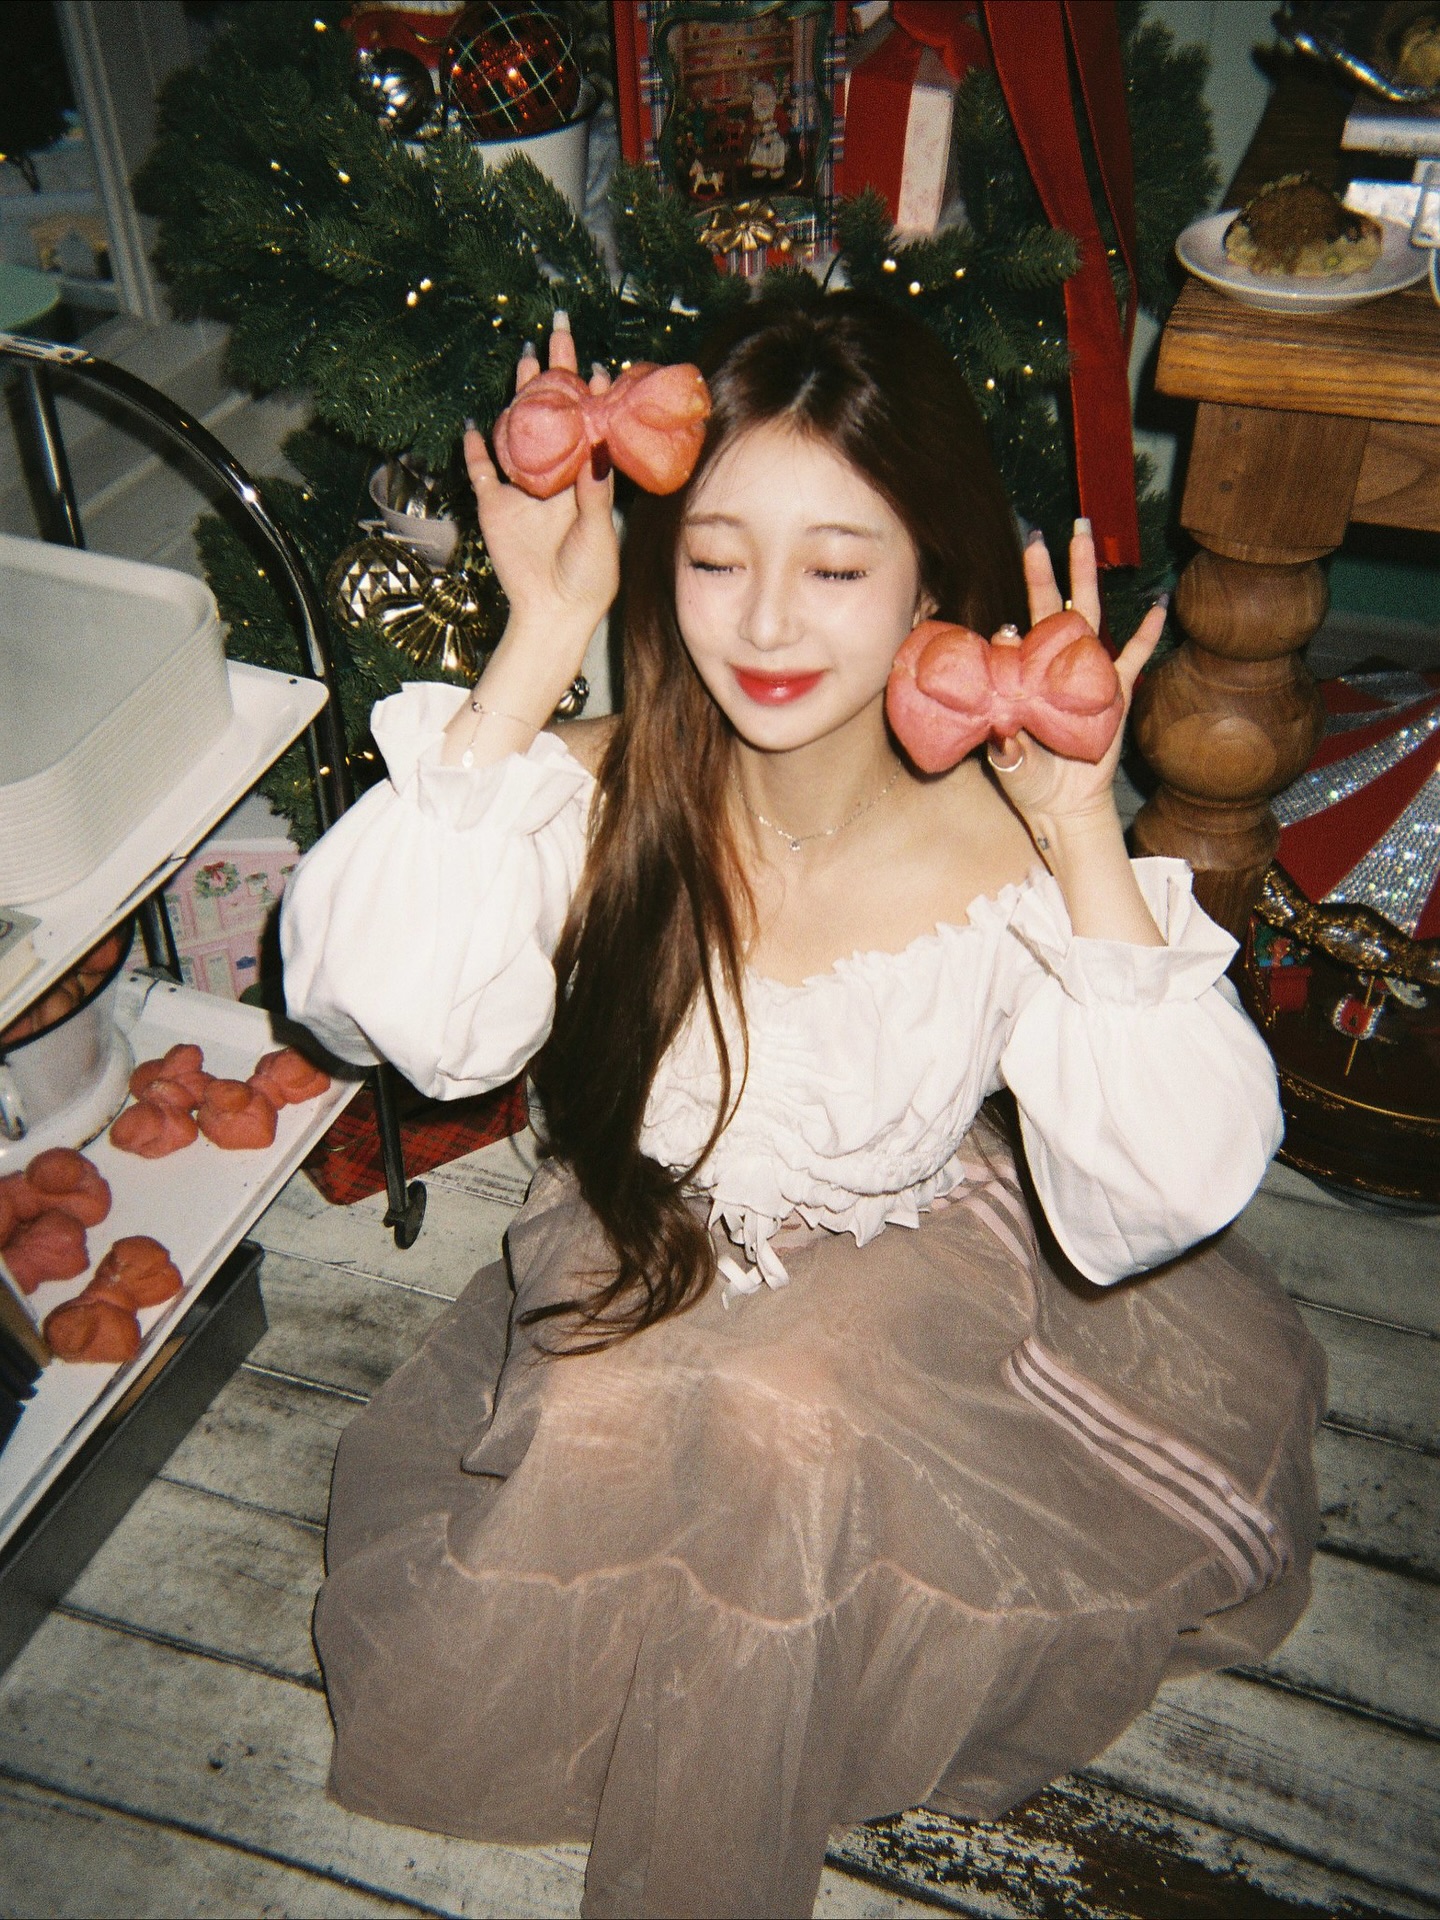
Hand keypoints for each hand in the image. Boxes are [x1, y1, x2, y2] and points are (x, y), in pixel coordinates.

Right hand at [463, 317, 620, 642]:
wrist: (554, 612)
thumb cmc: (589, 576)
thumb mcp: (600, 531)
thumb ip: (597, 490)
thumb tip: (601, 444)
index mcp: (585, 480)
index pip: (589, 425)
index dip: (592, 395)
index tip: (599, 367)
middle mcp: (554, 476)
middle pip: (552, 413)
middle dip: (555, 373)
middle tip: (559, 331)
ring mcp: (522, 489)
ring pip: (517, 432)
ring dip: (519, 397)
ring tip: (525, 358)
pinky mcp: (494, 506)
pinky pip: (480, 471)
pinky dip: (475, 449)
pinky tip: (475, 424)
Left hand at [985, 520, 1165, 831]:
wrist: (1063, 805)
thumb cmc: (1029, 781)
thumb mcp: (1011, 765)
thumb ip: (1007, 748)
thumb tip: (1003, 731)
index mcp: (1023, 678)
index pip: (1014, 641)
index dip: (1008, 632)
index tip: (1002, 628)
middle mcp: (1054, 667)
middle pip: (1051, 608)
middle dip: (1047, 570)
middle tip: (1040, 533)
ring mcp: (1087, 674)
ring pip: (1088, 616)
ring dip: (1086, 577)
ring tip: (1084, 536)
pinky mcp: (1117, 691)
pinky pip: (1135, 657)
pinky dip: (1146, 632)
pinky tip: (1156, 605)